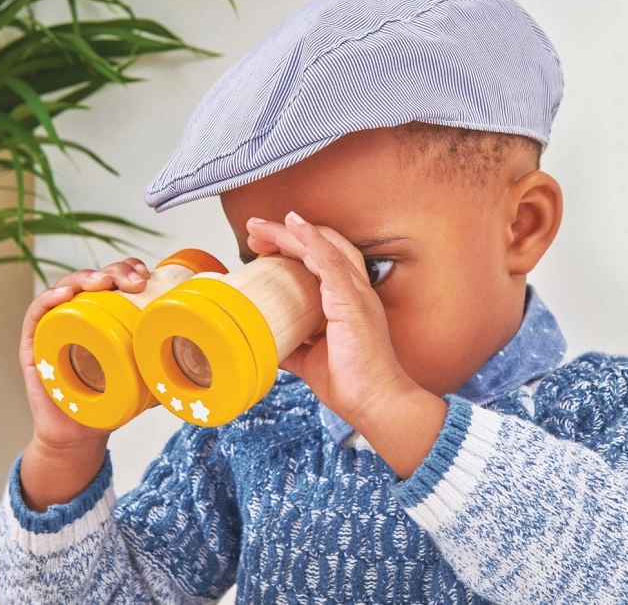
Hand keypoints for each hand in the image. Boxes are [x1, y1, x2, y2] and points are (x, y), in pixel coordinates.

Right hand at [19, 257, 149, 510]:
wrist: (82, 434)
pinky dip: (48, 299)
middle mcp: (81, 313)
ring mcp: (57, 325)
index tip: (147, 274)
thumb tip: (207, 365)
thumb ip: (170, 366)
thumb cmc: (114, 399)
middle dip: (115, 271)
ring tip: (103, 282)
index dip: (130, 269)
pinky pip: (36, 315)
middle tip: (134, 280)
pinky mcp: (35, 344)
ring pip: (67, 288)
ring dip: (85, 278)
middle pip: (95, 279)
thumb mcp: (148, 377)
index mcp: (107, 314)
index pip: (117, 280)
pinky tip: (64, 294)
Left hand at [247, 212, 407, 425]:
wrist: (374, 402)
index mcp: (348, 299)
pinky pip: (331, 260)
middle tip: (253, 232)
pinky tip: (293, 224)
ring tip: (257, 228)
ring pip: (323, 246)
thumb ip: (293, 342)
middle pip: (321, 245)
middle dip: (285, 234)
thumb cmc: (351, 381)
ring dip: (289, 233)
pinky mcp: (352, 301)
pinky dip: (311, 239)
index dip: (293, 246)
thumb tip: (267, 338)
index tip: (261, 246)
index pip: (321, 258)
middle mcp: (355, 289)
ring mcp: (356, 292)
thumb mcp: (310, 357)